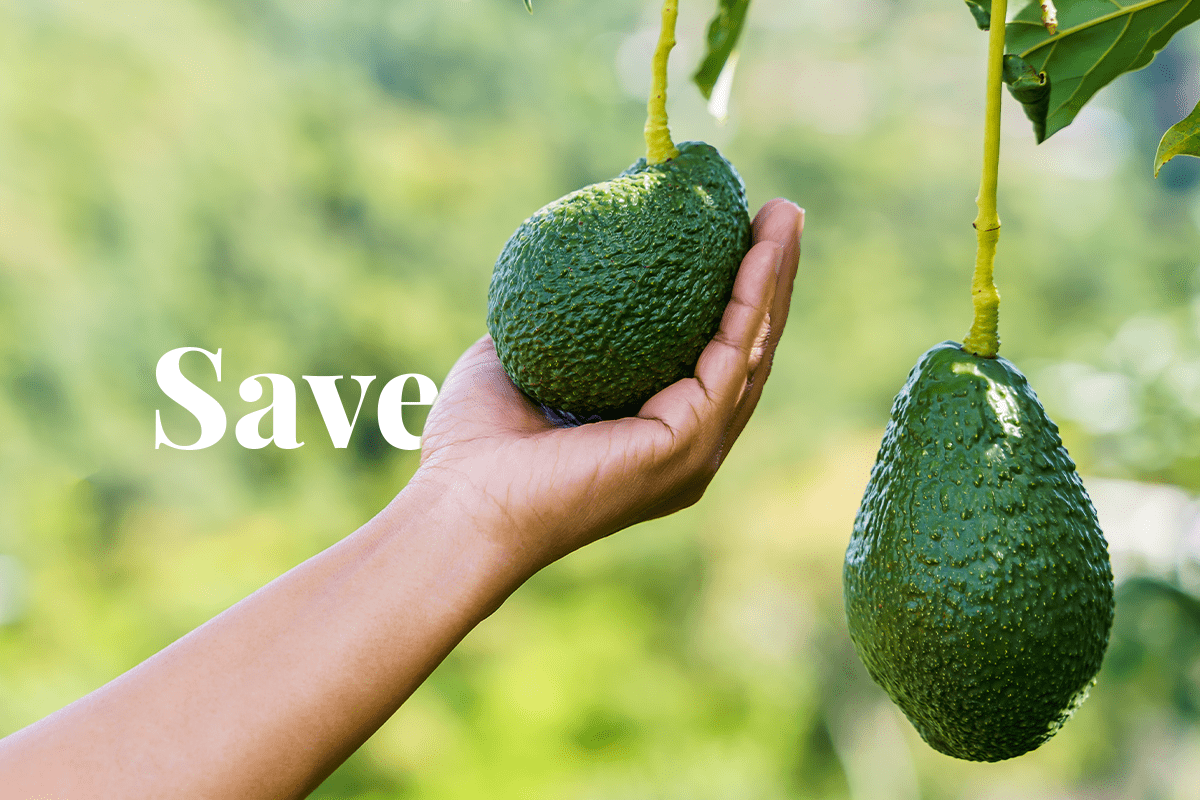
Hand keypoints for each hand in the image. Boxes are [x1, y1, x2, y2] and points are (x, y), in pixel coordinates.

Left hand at [415, 199, 803, 570]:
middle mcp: (688, 445)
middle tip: (778, 212)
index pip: (710, 355)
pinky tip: (758, 253)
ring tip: (783, 215)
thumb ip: (553, 323)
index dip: (732, 294)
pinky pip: (729, 356)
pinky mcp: (688, 443)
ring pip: (751, 349)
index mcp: (655, 433)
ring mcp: (695, 449)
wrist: (458, 505)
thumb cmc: (473, 448)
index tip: (738, 230)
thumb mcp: (519, 361)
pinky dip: (750, 300)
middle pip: (746, 348)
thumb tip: (563, 262)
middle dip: (770, 277)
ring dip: (774, 277)